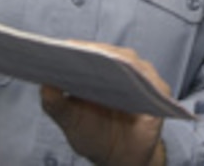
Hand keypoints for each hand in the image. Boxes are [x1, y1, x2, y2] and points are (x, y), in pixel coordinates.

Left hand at [41, 43, 168, 165]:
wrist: (121, 159)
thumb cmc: (93, 135)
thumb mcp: (70, 122)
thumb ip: (56, 104)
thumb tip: (45, 84)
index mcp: (97, 67)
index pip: (85, 51)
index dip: (74, 49)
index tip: (60, 48)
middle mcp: (121, 65)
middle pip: (107, 52)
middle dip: (92, 53)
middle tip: (77, 54)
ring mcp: (142, 75)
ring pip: (129, 62)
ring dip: (117, 63)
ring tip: (100, 66)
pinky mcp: (159, 90)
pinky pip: (151, 82)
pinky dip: (142, 82)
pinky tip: (129, 87)